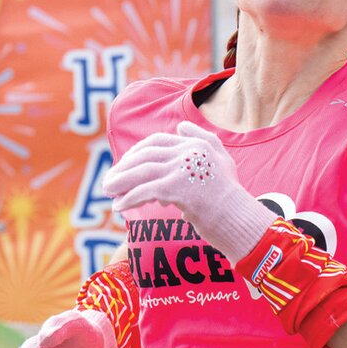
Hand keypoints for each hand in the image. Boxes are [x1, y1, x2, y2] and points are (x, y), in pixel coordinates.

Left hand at [101, 121, 272, 262]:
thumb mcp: (222, 161)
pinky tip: (118, 207)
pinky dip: (128, 198)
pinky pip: (144, 191)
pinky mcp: (177, 189)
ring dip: (120, 182)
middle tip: (108, 181)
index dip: (136, 153)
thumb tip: (179, 127)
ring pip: (142, 171)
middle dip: (123, 167)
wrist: (239, 220)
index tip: (123, 166)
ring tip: (107, 191)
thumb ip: (202, 139)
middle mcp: (189, 152)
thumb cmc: (230, 197)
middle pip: (145, 155)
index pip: (157, 142)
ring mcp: (183, 170)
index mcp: (196, 144)